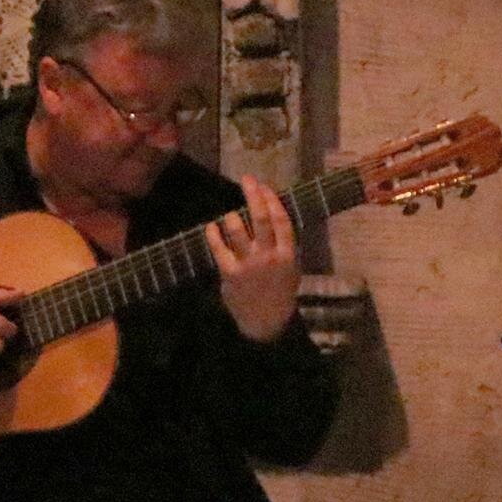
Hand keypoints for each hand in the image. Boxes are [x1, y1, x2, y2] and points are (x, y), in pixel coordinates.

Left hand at [206, 175, 298, 341]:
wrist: (267, 322)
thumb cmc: (279, 291)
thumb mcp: (291, 267)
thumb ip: (282, 244)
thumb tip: (272, 214)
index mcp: (288, 253)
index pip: (281, 220)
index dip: (272, 200)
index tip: (264, 186)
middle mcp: (269, 256)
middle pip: (261, 219)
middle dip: (254, 196)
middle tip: (247, 179)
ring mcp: (249, 265)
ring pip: (238, 230)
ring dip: (231, 216)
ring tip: (229, 214)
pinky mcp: (230, 274)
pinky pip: (219, 248)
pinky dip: (213, 235)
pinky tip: (210, 227)